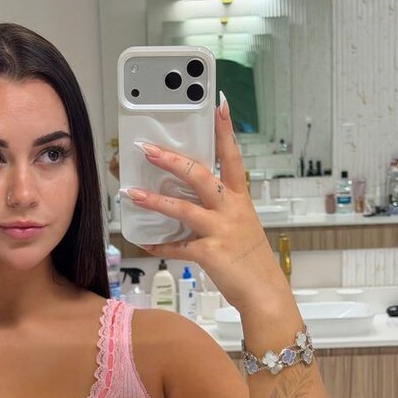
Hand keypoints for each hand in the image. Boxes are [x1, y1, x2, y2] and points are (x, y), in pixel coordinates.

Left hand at [123, 93, 291, 312]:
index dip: (224, 132)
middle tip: (149, 149)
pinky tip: (145, 243)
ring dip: (155, 201)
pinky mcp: (210, 254)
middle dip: (172, 161)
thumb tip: (190, 201)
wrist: (265, 292)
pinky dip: (161, 246)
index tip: (218, 106)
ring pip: (183, 209)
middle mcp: (231, 210)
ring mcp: (221, 231)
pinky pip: (179, 248)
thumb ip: (220, 210)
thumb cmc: (252, 260)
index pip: (231, 157)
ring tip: (132, 194)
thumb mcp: (242, 226)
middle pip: (200, 176)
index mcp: (240, 199)